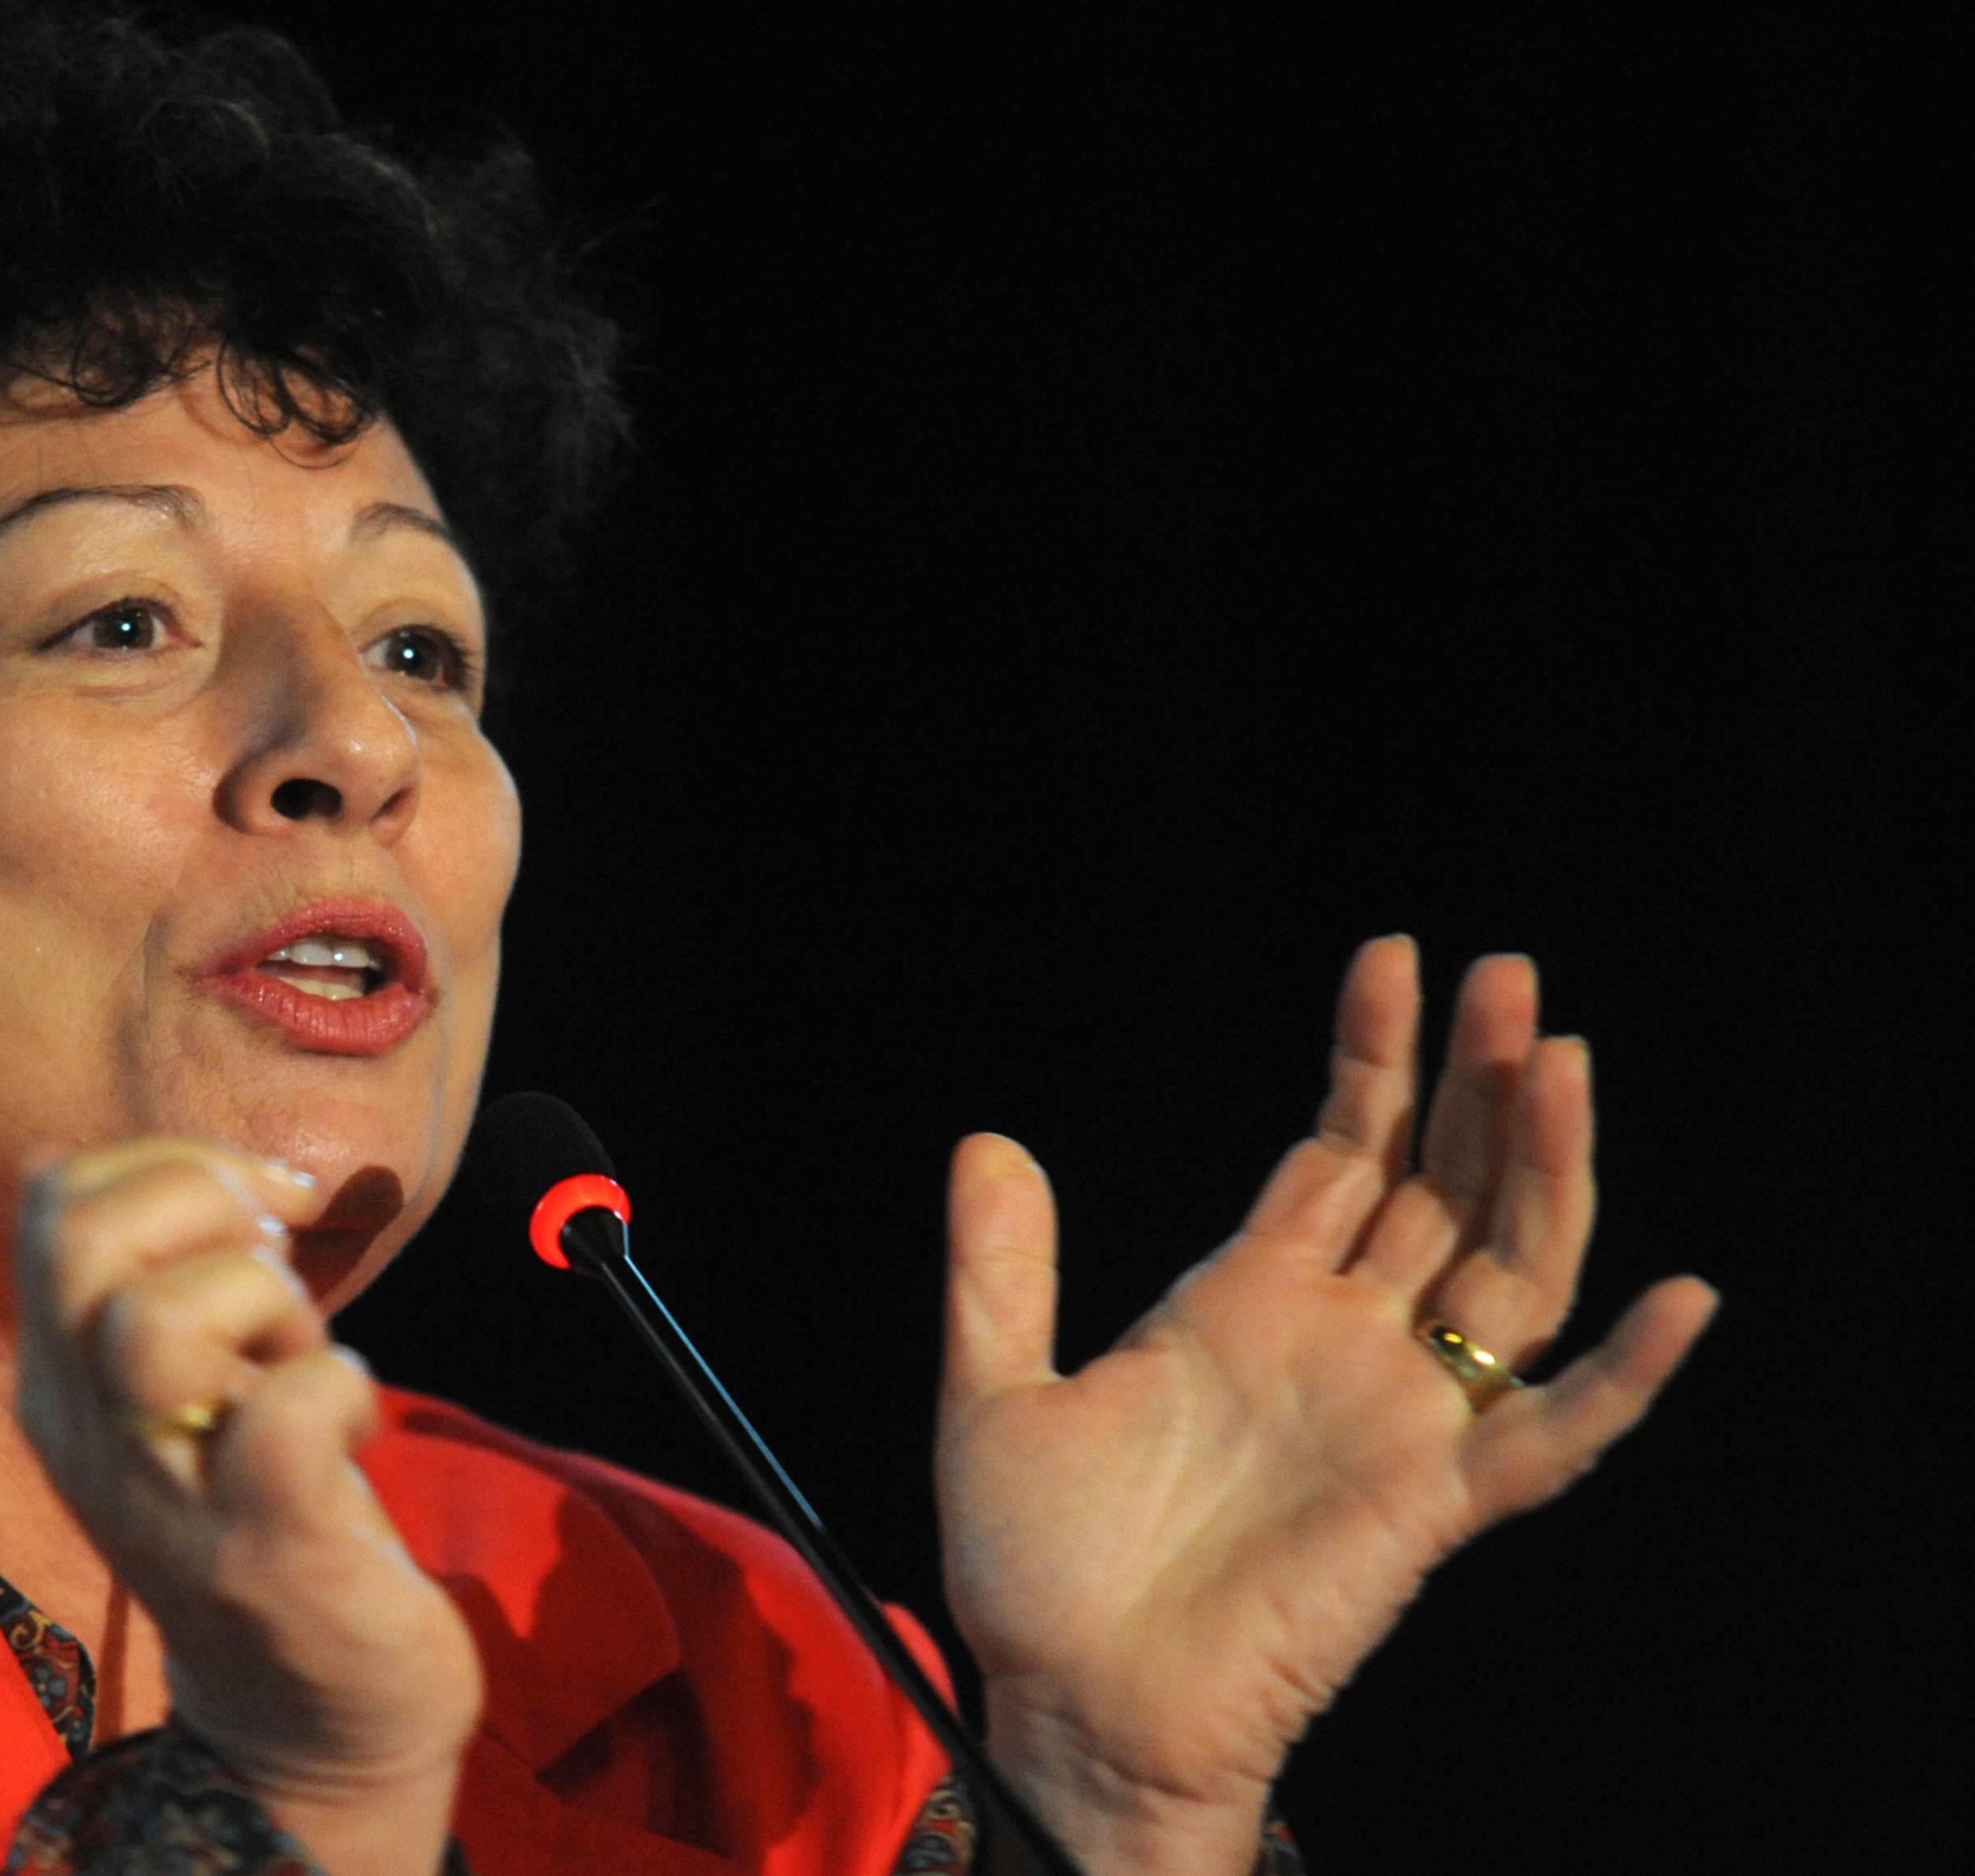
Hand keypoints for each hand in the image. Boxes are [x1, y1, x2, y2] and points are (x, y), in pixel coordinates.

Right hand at [14, 1140, 479, 1874]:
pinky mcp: (263, 1547)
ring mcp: (167, 1492)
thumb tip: (223, 1172)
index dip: (169, 1164)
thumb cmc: (273, 1513)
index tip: (257, 1210)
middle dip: (204, 1198)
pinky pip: (283, 1415)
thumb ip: (182, 1286)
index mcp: (63, 1377)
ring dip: (266, 1302)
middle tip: (277, 1265)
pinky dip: (340, 1388)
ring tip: (302, 1358)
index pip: (54, 1197)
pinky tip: (355, 1424)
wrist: (314, 1713)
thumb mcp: (196, 1388)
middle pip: (78, 1238)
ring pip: (160, 1320)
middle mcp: (86, 1430)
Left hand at [936, 939, 1718, 1875]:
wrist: (1071, 1707)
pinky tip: (1682, 1301)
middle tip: (1509, 975)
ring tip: (1563, 1059)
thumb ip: (1001, 1270)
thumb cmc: (1038, 1570)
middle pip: (1442, 1185)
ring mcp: (1395, 1417)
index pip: (1342, 1149)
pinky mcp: (1429, 1506)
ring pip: (1508, 1271)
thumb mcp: (996, 1392)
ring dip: (1545, 1171)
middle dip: (1477, 1081)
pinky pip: (1550, 1439)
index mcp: (1247, 1299)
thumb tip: (984, 1142)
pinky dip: (1623, 1379)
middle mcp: (1340, 1341)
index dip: (1376, 1059)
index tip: (1393, 958)